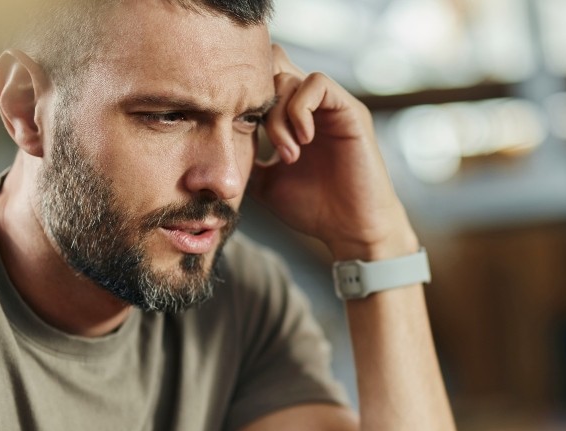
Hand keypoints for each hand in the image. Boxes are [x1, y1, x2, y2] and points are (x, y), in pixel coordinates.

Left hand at [249, 45, 417, 260]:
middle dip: (258, 101)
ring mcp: (332, 106)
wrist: (351, 230)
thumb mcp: (265, 182)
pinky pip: (316, 83)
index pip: (262, 80)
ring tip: (288, 154)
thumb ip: (246, 159)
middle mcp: (313, 105)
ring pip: (289, 77)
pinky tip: (303, 141)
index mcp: (294, 118)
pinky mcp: (350, 110)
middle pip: (272, 65)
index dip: (243, 99)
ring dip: (279, 117)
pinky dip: (300, 110)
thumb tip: (214, 150)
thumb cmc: (315, 209)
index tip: (242, 136)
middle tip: (262, 140)